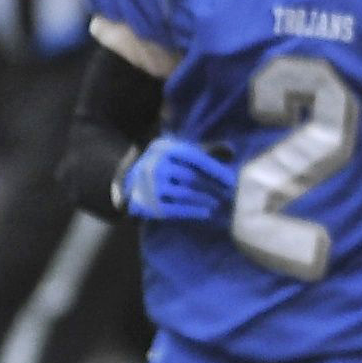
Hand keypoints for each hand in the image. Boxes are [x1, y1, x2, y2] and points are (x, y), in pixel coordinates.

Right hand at [118, 136, 238, 224]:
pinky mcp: (148, 204)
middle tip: (227, 194)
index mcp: (165, 149)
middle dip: (212, 186)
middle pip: (191, 177)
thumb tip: (231, 151)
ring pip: (185, 194)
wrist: (130, 182)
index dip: (216, 170)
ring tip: (216, 203)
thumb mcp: (179, 151)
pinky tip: (206, 213)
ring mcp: (151, 186)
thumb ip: (204, 150)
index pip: (196, 158)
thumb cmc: (166, 164)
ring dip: (204, 199)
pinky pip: (175, 209)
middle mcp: (156, 166)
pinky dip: (193, 212)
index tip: (231, 181)